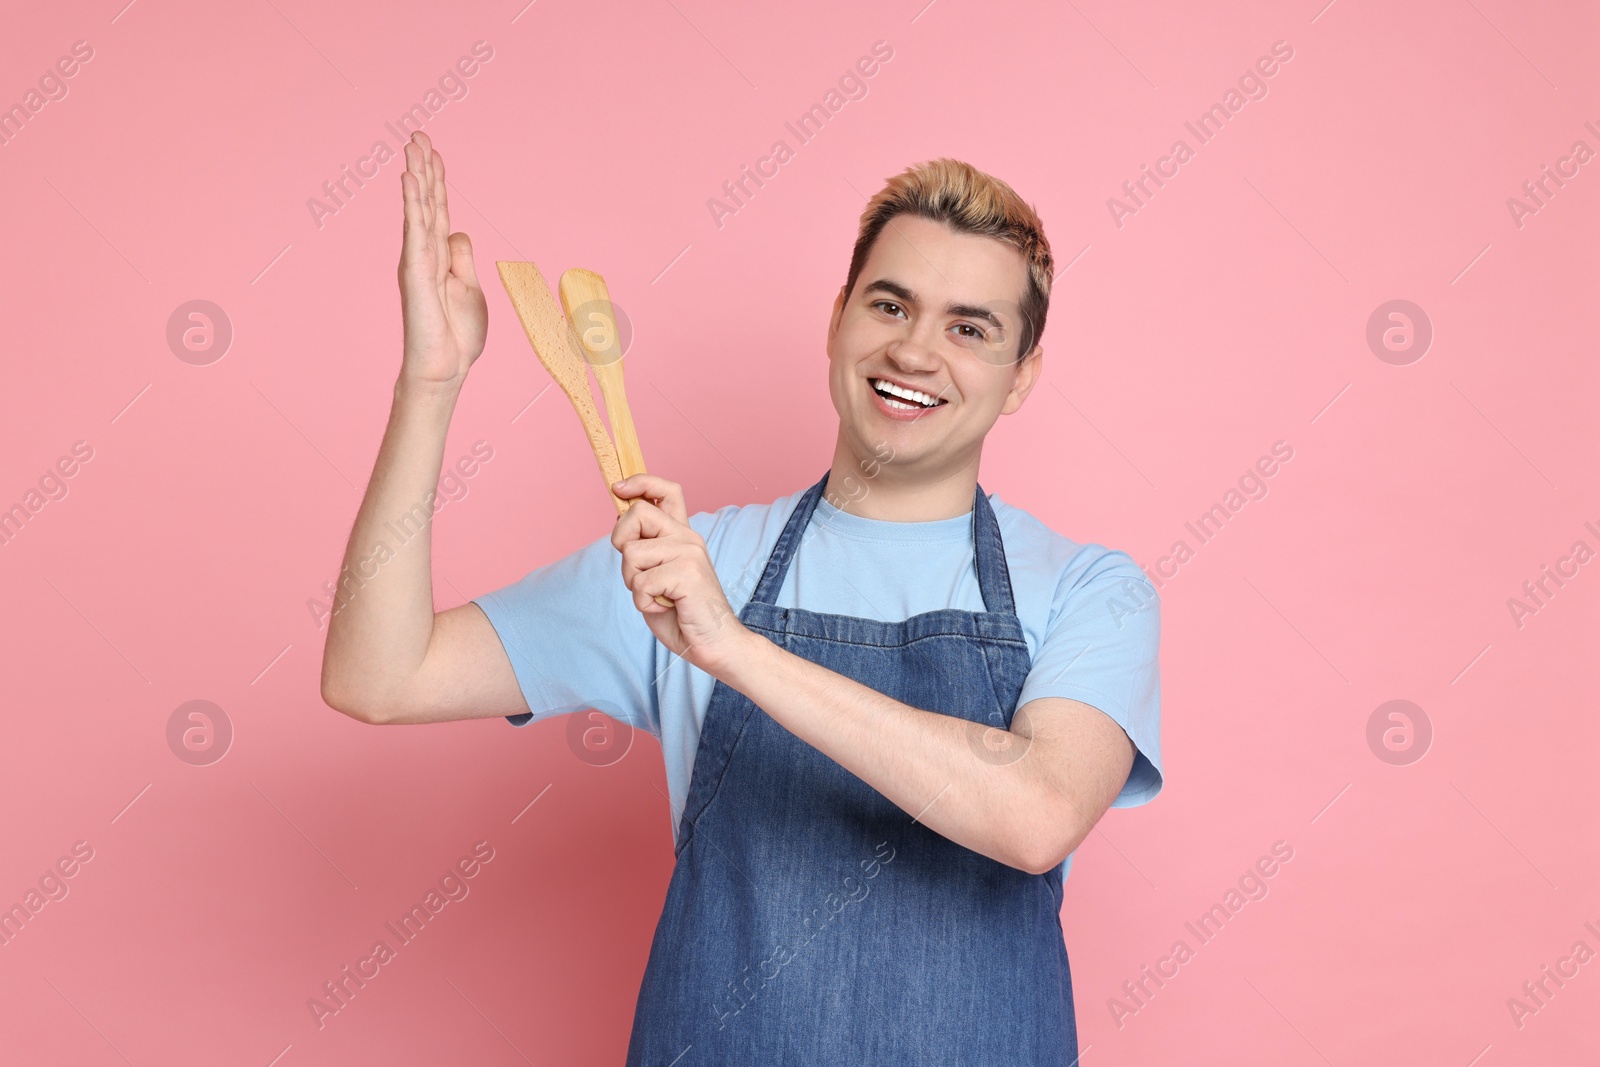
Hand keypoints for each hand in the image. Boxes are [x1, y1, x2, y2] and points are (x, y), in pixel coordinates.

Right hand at [397, 131, 486, 388]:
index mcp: (441, 255)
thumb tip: (457, 231)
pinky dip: (413, 202)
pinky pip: (415, 229)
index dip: (436, 180)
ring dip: (416, 174)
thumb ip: (462, 256)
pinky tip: (410, 178)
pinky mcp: (416, 270)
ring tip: (412, 144)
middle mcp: (425, 252)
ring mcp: (418, 259)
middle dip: (423, 166)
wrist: (447, 366)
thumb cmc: (458, 333)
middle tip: (418, 133)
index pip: (439, 209)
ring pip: (419, 208)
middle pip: (426, 201)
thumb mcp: (470, 287)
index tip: (433, 150)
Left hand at [610, 474, 754, 676]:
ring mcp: (690, 553)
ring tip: (657, 596)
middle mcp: (688, 538)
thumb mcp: (655, 575)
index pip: (666, 490)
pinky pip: (641, 583)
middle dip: (621, 542)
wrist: (714, 643)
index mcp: (682, 535)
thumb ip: (643, 551)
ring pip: (632, 554)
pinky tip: (665, 607)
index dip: (640, 483)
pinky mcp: (688, 574)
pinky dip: (644, 602)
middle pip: (638, 513)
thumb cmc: (683, 614)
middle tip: (636, 571)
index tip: (618, 488)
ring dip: (633, 583)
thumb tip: (619, 526)